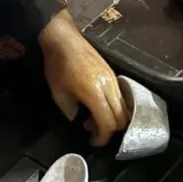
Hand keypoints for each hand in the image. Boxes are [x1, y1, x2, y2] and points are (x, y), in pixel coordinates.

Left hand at [37, 10, 129, 145]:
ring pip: (125, 107)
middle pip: (122, 118)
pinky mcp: (113, 73)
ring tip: (94, 119)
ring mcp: (114, 78)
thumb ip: (71, 113)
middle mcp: (109, 87)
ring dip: (113, 118)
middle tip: (93, 131)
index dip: (102, 138)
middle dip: (110, 130)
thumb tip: (81, 122)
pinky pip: (121, 97)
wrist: (63, 39)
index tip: (93, 142)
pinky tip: (98, 106)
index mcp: (95, 93)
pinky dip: (115, 107)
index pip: (108, 124)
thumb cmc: (57, 66)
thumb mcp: (58, 94)